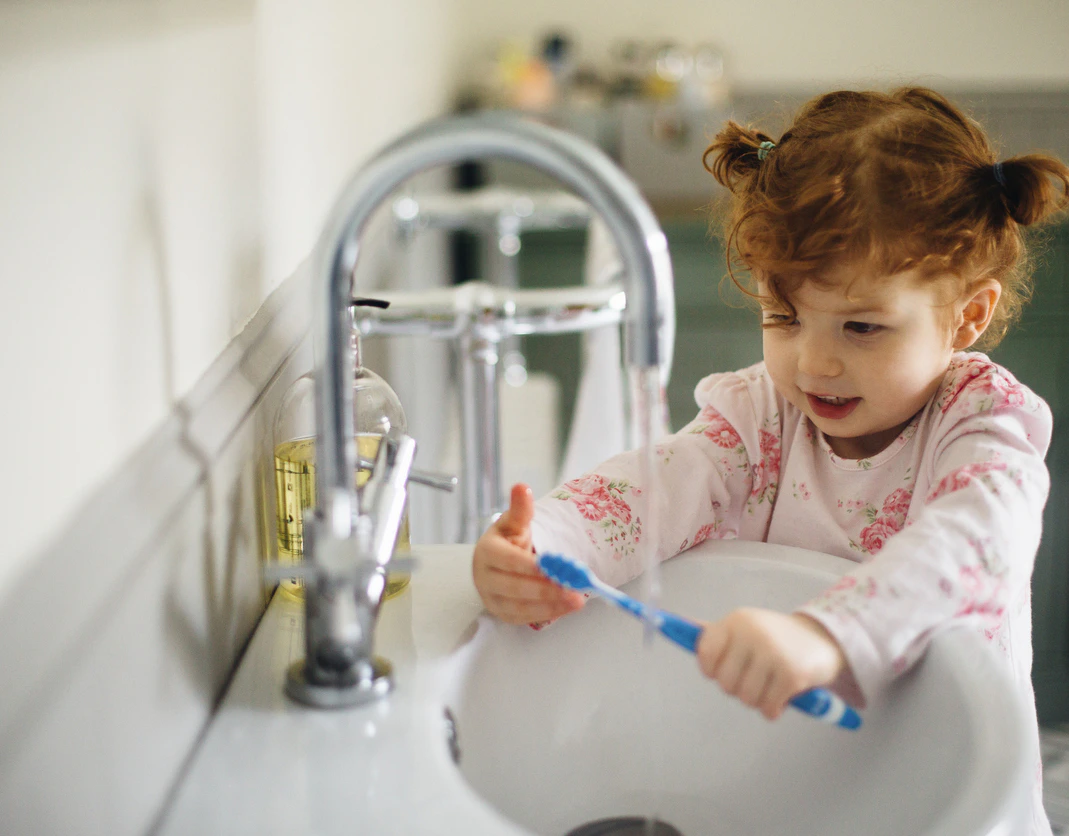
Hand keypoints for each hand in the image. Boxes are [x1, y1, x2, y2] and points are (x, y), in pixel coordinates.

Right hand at [472, 483, 585, 624]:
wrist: (498, 561)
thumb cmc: (507, 540)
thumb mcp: (513, 522)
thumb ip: (520, 509)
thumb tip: (522, 487)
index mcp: (487, 552)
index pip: (508, 561)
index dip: (530, 565)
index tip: (552, 567)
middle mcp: (485, 578)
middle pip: (514, 588)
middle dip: (546, 590)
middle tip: (573, 589)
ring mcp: (492, 599)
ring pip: (520, 607)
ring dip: (550, 605)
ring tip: (576, 601)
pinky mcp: (502, 614)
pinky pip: (525, 618)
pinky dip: (547, 614)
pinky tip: (566, 608)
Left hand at [695, 608, 846, 720]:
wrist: (821, 639)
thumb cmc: (774, 637)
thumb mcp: (744, 627)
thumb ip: (715, 634)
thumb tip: (679, 626)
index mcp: (736, 621)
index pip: (705, 652)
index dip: (710, 669)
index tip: (720, 671)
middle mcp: (752, 634)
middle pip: (724, 682)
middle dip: (736, 688)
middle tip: (752, 679)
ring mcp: (773, 654)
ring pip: (745, 698)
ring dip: (756, 701)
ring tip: (768, 686)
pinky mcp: (792, 675)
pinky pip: (768, 708)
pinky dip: (772, 709)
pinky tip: (782, 696)